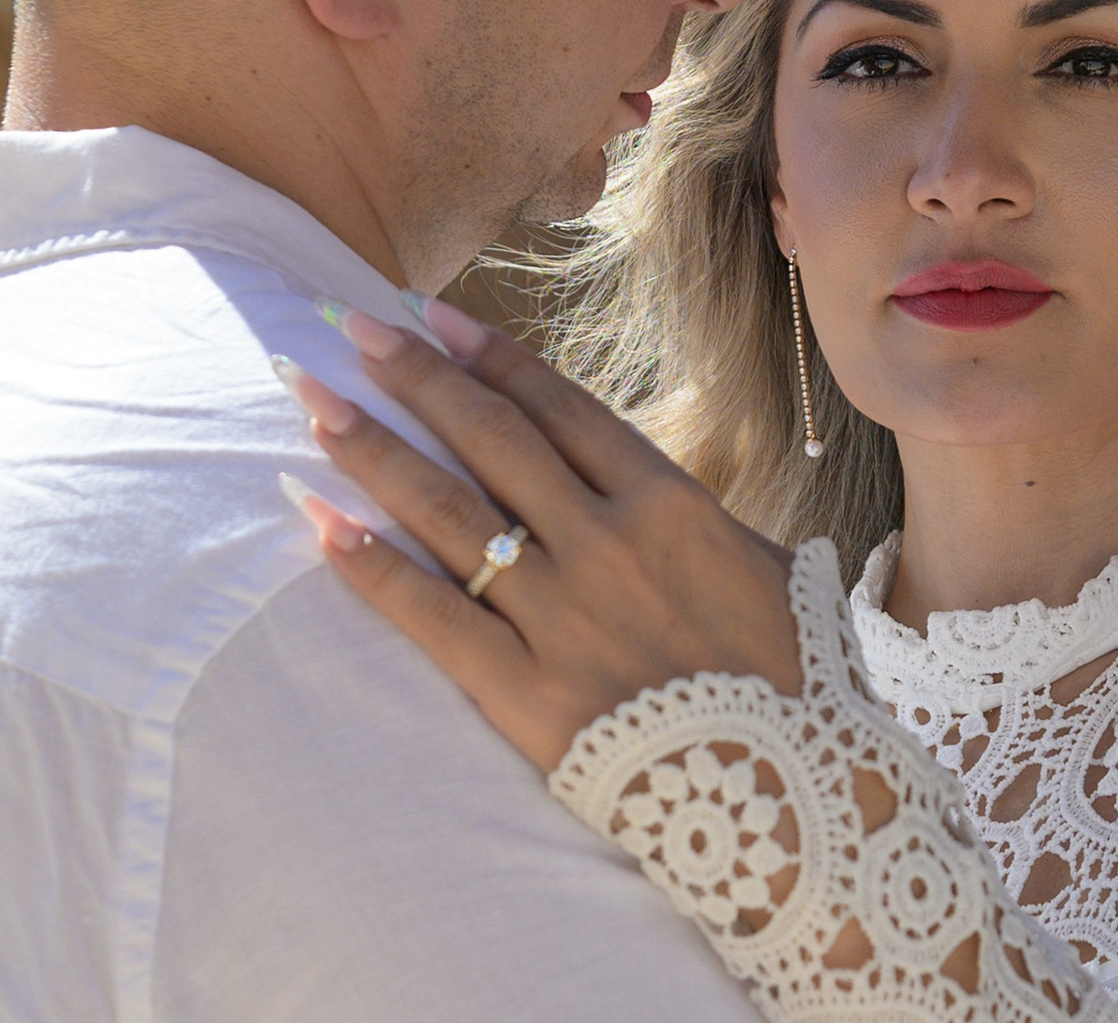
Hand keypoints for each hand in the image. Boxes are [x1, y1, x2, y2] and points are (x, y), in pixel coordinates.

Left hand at [275, 300, 800, 771]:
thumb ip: (697, 526)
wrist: (805, 800)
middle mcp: (608, 544)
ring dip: (374, 447)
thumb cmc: (799, 688)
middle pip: (491, 439)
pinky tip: (320, 521)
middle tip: (350, 326)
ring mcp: (564, 617)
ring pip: (448, 511)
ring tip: (312, 398)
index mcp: (671, 505)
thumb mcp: (771, 573)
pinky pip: (433, 617)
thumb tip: (651, 494)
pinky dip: (372, 566)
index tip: (431, 317)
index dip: (489, 357)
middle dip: (415, 376)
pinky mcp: (529, 695)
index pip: (560, 409)